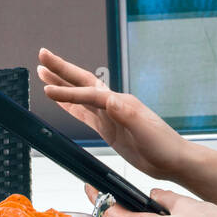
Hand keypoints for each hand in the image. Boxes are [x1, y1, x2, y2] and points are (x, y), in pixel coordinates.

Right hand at [38, 47, 185, 180]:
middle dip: (61, 69)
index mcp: (121, 102)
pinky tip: (60, 101)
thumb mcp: (145, 131)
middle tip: (42, 55)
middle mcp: (113, 104)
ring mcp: (109, 115)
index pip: (89, 93)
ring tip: (43, 72)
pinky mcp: (108, 128)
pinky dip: (69, 105)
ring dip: (62, 84)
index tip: (48, 89)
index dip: (68, 92)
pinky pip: (84, 113)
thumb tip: (109, 98)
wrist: (174, 160)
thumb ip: (127, 114)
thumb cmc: (164, 145)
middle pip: (82, 82)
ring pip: (79, 96)